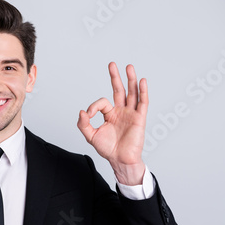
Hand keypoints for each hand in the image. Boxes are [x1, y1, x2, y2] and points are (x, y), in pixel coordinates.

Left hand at [77, 62, 146, 184]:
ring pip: (132, 93)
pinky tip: (142, 81)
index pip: (102, 102)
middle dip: (115, 77)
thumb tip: (82, 111)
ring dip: (130, 80)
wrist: (120, 160)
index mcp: (110, 114)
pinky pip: (142, 103)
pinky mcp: (139, 119)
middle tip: (112, 64)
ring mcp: (131, 114)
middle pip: (119, 90)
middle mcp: (121, 111)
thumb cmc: (108, 149)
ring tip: (129, 67)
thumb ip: (83, 124)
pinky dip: (142, 92)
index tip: (88, 115)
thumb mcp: (91, 136)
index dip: (93, 107)